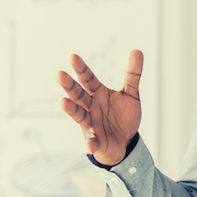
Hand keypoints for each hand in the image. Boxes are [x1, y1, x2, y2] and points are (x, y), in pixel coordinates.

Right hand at [59, 49, 142, 167]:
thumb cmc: (123, 117)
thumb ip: (132, 75)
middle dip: (69, 86)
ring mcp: (91, 124)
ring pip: (79, 116)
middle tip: (59, 74)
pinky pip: (92, 143)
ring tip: (62, 102)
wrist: (125, 142)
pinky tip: (89, 145)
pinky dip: (90, 144)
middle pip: (78, 94)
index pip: (88, 79)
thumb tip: (137, 50)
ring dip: (71, 109)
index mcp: (98, 93)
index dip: (81, 68)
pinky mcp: (96, 142)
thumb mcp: (131, 95)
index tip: (73, 56)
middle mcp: (90, 107)